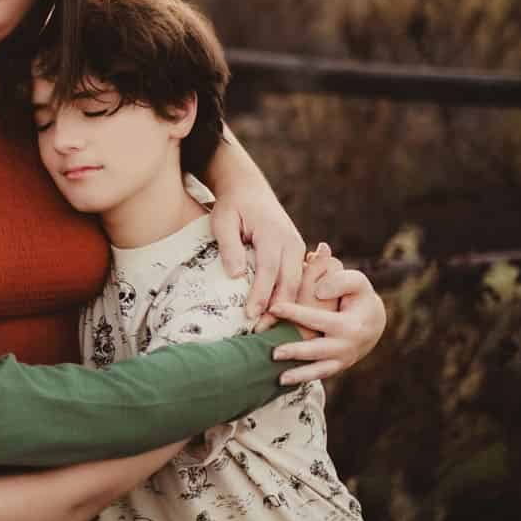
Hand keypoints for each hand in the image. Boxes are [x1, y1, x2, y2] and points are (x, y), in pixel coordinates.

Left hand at [209, 180, 307, 324]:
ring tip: (268, 330)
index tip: (250, 316)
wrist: (248, 187)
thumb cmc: (231, 205)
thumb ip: (229, 247)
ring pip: (296, 284)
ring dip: (285, 308)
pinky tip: (277, 315)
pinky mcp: (296, 253)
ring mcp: (297, 247)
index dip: (261, 295)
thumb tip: (236, 276)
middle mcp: (291, 242)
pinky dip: (288, 298)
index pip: (269, 270)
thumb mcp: (222, 220)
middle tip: (260, 332)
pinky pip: (296, 279)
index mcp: (273, 234)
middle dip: (277, 310)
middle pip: (289, 282)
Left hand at [267, 249, 386, 384]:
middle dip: (296, 352)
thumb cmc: (359, 296)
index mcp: (350, 325)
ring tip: (279, 378)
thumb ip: (341, 281)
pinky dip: (304, 379)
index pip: (318, 319)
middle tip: (273, 353)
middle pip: (318, 351)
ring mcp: (343, 359)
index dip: (295, 313)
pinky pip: (320, 374)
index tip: (273, 308)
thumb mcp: (357, 282)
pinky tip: (283, 381)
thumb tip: (319, 292)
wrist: (373, 321)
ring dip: (299, 375)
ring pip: (320, 370)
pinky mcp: (338, 366)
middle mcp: (346, 346)